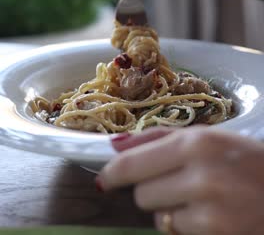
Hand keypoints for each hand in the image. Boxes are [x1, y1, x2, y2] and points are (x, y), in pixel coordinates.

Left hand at [96, 127, 263, 234]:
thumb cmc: (246, 160)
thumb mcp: (208, 138)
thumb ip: (160, 139)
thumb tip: (115, 146)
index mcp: (196, 142)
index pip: (133, 162)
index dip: (113, 172)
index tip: (104, 179)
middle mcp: (201, 175)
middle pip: (141, 193)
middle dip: (151, 190)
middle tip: (175, 182)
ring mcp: (210, 211)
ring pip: (158, 217)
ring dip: (169, 210)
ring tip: (198, 198)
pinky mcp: (217, 234)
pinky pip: (178, 233)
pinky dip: (187, 226)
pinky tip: (210, 214)